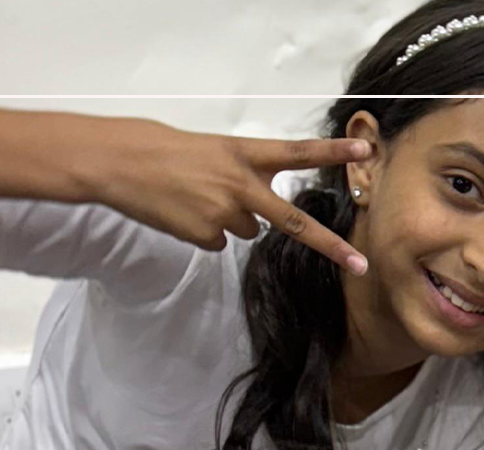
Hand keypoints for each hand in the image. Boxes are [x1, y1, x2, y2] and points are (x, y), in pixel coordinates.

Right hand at [95, 117, 372, 273]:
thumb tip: (254, 213)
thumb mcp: (212, 151)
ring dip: (228, 219)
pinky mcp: (206, 236)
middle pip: (295, 222)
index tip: (366, 150)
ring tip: (193, 197)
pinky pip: (218, 241)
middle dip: (331, 245)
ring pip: (247, 230)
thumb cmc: (162, 150)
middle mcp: (241, 185)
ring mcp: (225, 214)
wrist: (117, 162)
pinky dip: (204, 230)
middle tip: (361, 264)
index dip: (332, 151)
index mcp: (244, 153)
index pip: (297, 152)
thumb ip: (242, 174)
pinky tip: (182, 212)